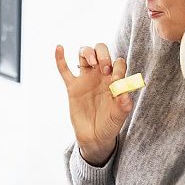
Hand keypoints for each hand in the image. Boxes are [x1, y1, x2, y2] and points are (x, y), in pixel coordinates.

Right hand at [55, 44, 134, 165]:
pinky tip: (59, 47)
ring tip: (91, 63)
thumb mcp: (119, 117)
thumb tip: (125, 95)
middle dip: (103, 54)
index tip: (115, 81)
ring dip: (87, 52)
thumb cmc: (110, 125)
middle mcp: (101, 76)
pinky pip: (64, 70)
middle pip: (101, 51)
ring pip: (84, 55)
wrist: (94, 137)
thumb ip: (123, 106)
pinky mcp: (72, 87)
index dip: (118, 67)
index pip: (118, 63)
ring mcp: (86, 80)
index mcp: (114, 80)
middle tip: (103, 68)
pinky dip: (60, 58)